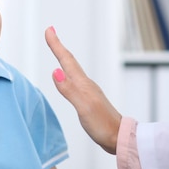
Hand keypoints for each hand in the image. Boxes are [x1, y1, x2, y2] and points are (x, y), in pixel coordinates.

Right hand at [44, 26, 121, 154]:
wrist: (119, 138)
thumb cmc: (103, 125)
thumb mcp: (84, 108)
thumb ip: (69, 90)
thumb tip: (55, 71)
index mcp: (83, 85)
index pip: (67, 61)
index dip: (56, 45)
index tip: (49, 30)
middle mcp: (86, 85)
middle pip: (69, 62)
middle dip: (58, 47)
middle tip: (50, 33)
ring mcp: (88, 92)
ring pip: (72, 70)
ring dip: (63, 59)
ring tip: (57, 51)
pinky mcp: (88, 101)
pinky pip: (74, 82)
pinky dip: (68, 74)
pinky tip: (68, 77)